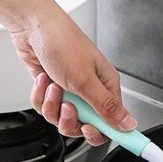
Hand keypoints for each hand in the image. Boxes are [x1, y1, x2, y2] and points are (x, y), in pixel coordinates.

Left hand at [10, 5, 136, 145]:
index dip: (105, 132)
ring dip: (53, 105)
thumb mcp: (86, 80)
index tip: (94, 134)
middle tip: (68, 107)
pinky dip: (42, 96)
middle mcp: (91, 90)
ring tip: (54, 86)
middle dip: (71, 119)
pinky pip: (47, 108)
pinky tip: (44, 80)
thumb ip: (107, 106)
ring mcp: (71, 91)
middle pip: (85, 125)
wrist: (33, 27)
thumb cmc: (63, 43)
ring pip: (62, 118)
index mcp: (106, 86)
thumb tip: (129, 123)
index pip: (114, 120)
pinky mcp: (54, 90)